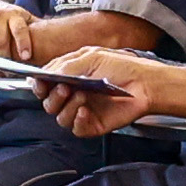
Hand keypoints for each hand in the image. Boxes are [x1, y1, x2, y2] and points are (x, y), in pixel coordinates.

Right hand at [39, 54, 162, 136]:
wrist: (145, 83)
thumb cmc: (122, 67)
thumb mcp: (91, 57)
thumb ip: (66, 66)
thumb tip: (47, 74)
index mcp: (70, 77)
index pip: (45, 84)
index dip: (39, 85)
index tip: (40, 82)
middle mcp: (73, 95)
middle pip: (49, 103)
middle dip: (52, 96)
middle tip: (64, 87)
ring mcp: (82, 110)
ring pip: (60, 117)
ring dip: (66, 107)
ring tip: (81, 95)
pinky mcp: (92, 124)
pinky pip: (76, 128)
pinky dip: (77, 120)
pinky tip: (84, 111)